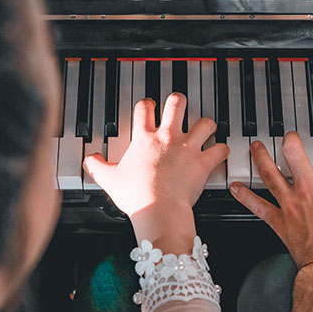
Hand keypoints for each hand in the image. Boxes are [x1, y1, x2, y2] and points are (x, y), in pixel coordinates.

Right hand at [83, 94, 228, 250]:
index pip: (145, 108)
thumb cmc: (136, 195)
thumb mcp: (110, 179)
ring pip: (205, 122)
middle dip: (179, 102)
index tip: (149, 107)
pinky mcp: (203, 162)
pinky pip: (220, 149)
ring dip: (207, 125)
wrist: (158, 209)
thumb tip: (90, 160)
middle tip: (179, 106)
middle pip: (177, 103)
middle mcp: (168, 137)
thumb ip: (97, 166)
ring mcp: (188, 148)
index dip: (147, 104)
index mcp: (144, 138)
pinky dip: (222, 149)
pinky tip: (220, 152)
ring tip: (205, 128)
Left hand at [229, 132, 312, 268]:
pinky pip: (257, 205)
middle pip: (291, 150)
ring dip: (260, 157)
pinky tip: (235, 188)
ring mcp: (290, 202)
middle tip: (290, 138)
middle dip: (290, 139)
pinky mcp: (279, 221)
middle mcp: (308, 186)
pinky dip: (244, 196)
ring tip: (255, 147)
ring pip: (269, 172)